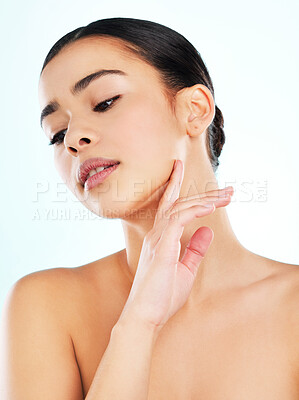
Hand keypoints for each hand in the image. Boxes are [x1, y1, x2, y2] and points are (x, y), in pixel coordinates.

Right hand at [118, 159, 232, 332]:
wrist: (144, 316)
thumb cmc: (162, 296)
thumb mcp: (185, 270)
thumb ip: (195, 250)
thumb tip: (208, 230)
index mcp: (161, 238)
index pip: (169, 206)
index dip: (176, 185)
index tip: (182, 167)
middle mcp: (156, 234)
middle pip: (179, 203)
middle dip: (204, 194)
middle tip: (229, 191)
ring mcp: (157, 239)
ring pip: (179, 208)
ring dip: (204, 200)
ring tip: (225, 197)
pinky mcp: (161, 247)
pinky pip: (177, 220)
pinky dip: (193, 210)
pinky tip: (209, 208)